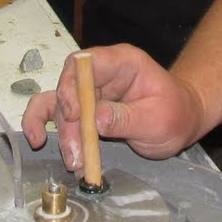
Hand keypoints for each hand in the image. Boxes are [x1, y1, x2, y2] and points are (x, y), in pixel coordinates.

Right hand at [20, 44, 204, 170]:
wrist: (181, 122)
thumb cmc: (176, 113)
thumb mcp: (158, 119)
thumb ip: (127, 119)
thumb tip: (96, 119)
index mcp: (122, 62)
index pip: (86, 63)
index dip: (72, 86)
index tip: (73, 114)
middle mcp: (101, 73)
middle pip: (68, 88)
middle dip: (67, 122)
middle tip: (75, 152)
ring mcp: (91, 91)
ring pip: (59, 104)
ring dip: (60, 132)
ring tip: (72, 159)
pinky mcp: (86, 110)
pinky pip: (60, 116)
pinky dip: (51, 129)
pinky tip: (40, 141)